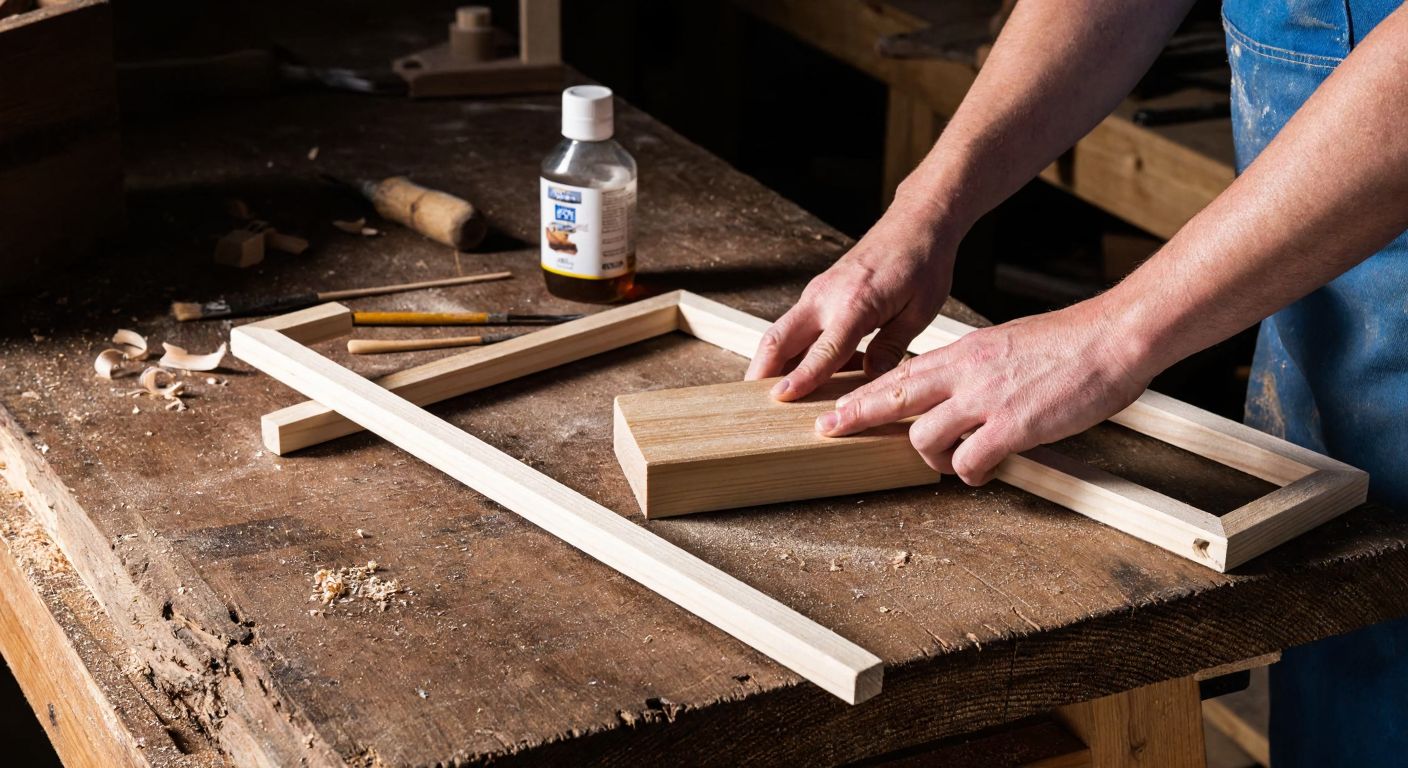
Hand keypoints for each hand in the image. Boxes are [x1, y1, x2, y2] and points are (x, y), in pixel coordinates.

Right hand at [744, 200, 958, 399]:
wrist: (917, 221)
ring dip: (766, 362)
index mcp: (855, 303)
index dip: (801, 378)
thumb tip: (870, 380)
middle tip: (747, 402)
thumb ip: (891, 348)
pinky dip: (785, 350)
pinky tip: (791, 372)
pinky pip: (794, 326)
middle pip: (778, 338)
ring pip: (779, 332)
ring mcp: (817, 293)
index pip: (823, 351)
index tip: (781, 398)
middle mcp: (826, 296)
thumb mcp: (920, 311)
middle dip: (760, 370)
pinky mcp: (818, 293)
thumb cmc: (924, 263)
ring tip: (760, 394)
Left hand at [813, 298, 1153, 485]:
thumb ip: (976, 367)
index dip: (864, 393)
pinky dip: (971, 474)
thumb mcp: (1007, 344)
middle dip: (857, 417)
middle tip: (832, 431)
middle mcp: (966, 373)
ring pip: (924, 438)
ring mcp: (986, 400)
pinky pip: (968, 462)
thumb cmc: (1069, 343)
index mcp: (965, 351)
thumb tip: (958, 391)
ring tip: (951, 463)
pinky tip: (986, 471)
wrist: (1112, 338)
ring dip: (932, 459)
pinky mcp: (1012, 426)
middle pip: (893, 396)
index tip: (836, 407)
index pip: (900, 373)